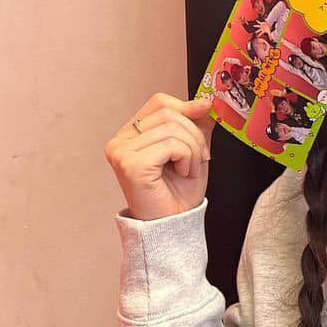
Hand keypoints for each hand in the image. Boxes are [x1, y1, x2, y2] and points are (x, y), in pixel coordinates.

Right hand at [104, 92, 216, 219]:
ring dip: (194, 149)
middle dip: (195, 134)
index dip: (186, 106)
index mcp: (131, 135)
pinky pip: (171, 144)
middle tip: (202, 157)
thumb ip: (196, 124)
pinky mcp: (131, 164)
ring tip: (190, 169)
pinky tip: (183, 173)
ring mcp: (121, 152)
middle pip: (168, 112)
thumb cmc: (179, 192)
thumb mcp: (194, 149)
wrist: (174, 225)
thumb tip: (205, 101)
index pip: (159, 102)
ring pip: (172, 127)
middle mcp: (120, 141)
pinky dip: (187, 158)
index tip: (206, 115)